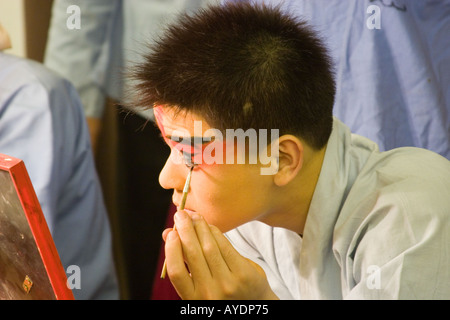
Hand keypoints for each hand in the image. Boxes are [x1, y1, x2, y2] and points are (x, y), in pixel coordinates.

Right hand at [162, 210, 278, 299]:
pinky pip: (226, 247)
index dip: (171, 249)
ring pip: (210, 248)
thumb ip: (184, 263)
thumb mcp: (199, 286)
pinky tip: (209, 225)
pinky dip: (216, 233)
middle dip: (186, 230)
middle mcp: (209, 293)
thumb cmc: (220, 293)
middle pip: (193, 254)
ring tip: (194, 215)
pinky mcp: (244, 274)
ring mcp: (228, 284)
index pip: (176, 271)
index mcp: (193, 299)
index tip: (171, 232)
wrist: (252, 307)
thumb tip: (168, 233)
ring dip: (200, 227)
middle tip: (180, 214)